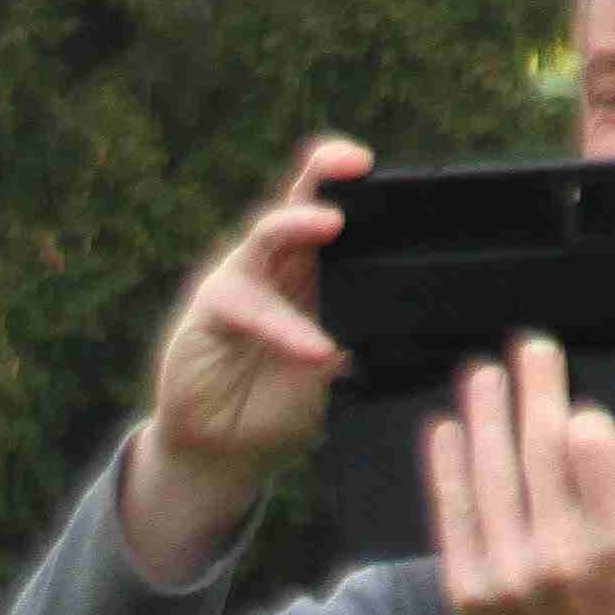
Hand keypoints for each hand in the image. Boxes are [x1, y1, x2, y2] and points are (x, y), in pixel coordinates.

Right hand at [130, 136, 368, 579]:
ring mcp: (242, 280)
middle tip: (358, 163)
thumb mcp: (338, 376)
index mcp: (318, 274)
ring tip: (332, 224)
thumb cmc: (283, 407)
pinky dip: (282, 325)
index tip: (394, 177)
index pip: (340, 214)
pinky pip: (246, 303)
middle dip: (325, 171)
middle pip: (301, 200)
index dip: (360, 189)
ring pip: (267, 234)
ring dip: (298, 224)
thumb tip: (401, 327)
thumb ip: (360, 346)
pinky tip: (312, 346)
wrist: (228, 452)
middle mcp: (279, 266)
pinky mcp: (212, 308)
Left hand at [426, 338, 614, 614]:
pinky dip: (447, 465)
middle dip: (534, 391)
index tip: (575, 398)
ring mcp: (507, 575)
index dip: (580, 415)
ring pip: (491, 474)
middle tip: (529, 347)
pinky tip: (447, 427)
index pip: (595, 452)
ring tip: (484, 374)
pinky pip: (451, 514)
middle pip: (540, 452)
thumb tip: (579, 410)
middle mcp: (561, 557)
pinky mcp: (466, 590)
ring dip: (486, 413)